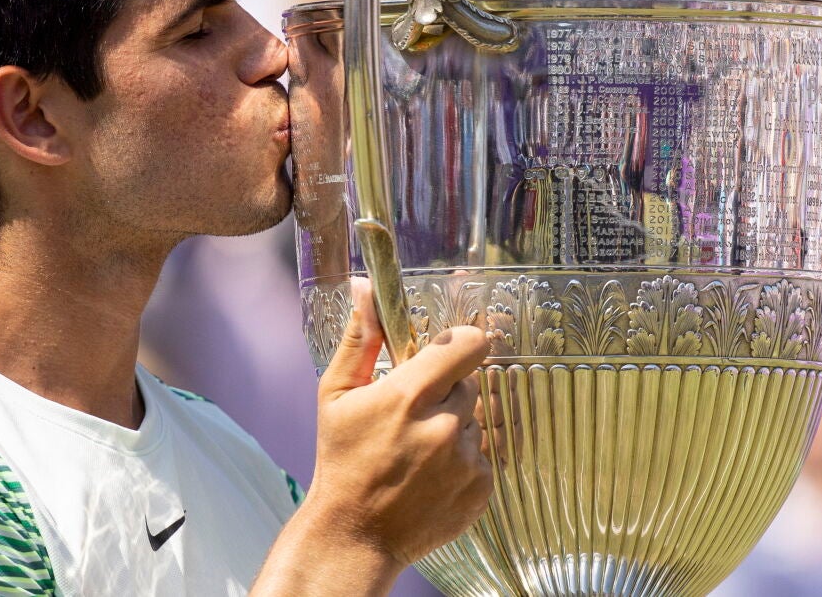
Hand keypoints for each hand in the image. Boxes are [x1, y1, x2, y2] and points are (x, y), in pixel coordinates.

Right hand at [306, 279, 492, 566]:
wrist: (354, 534)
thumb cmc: (340, 460)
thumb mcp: (337, 395)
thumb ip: (361, 338)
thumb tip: (366, 287)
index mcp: (410, 395)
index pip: (468, 344)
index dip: (461, 345)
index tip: (448, 354)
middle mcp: (444, 425)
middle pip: (470, 384)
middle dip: (447, 392)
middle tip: (414, 415)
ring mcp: (466, 459)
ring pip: (476, 421)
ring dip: (455, 427)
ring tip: (419, 450)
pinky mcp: (481, 488)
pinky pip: (484, 456)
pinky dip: (463, 461)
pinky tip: (431, 475)